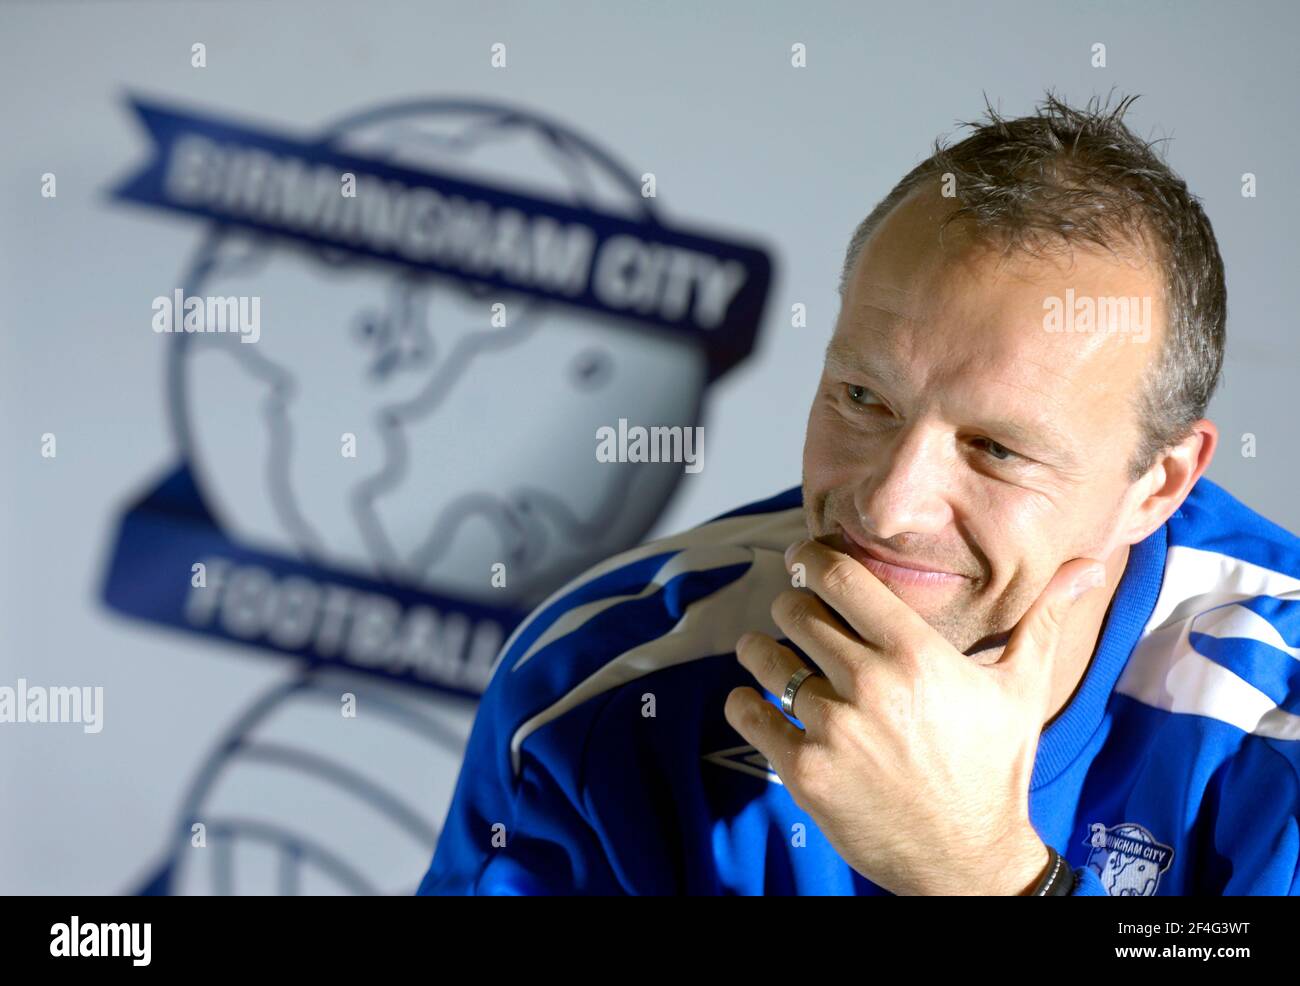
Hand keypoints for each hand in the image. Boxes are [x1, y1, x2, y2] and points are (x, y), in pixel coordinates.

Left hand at [723, 538, 1104, 894]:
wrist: (969, 858)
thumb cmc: (995, 768)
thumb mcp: (1022, 689)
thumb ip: (1042, 620)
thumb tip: (1088, 566)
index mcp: (916, 655)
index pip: (841, 579)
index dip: (813, 558)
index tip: (804, 556)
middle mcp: (871, 684)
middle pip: (796, 611)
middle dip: (790, 604)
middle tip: (793, 612)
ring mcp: (834, 729)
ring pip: (766, 659)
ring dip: (759, 650)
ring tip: (764, 652)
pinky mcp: (806, 770)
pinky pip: (750, 713)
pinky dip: (746, 702)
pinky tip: (755, 700)